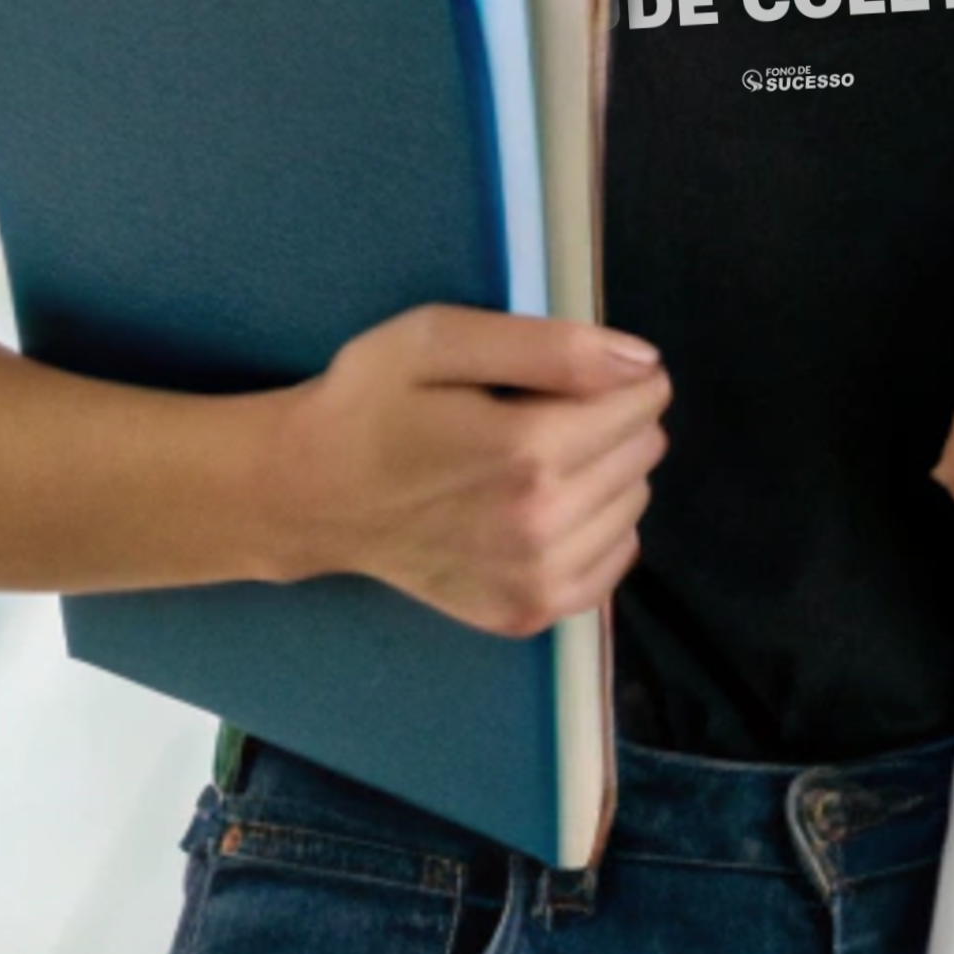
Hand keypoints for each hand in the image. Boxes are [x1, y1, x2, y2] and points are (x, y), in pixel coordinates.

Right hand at [268, 307, 667, 635]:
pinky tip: (542, 510)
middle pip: (643, 453)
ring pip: (634, 506)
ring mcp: (534, 580)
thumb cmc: (369, 404)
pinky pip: (614, 563)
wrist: (309, 496)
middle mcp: (541, 527)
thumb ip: (550, 346)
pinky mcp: (525, 614)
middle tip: (538, 415)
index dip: (617, 376)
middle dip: (610, 423)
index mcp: (527, 451)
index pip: (643, 401)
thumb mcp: (439, 338)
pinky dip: (596, 531)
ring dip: (604, 476)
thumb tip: (642, 364)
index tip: (568, 374)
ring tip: (532, 462)